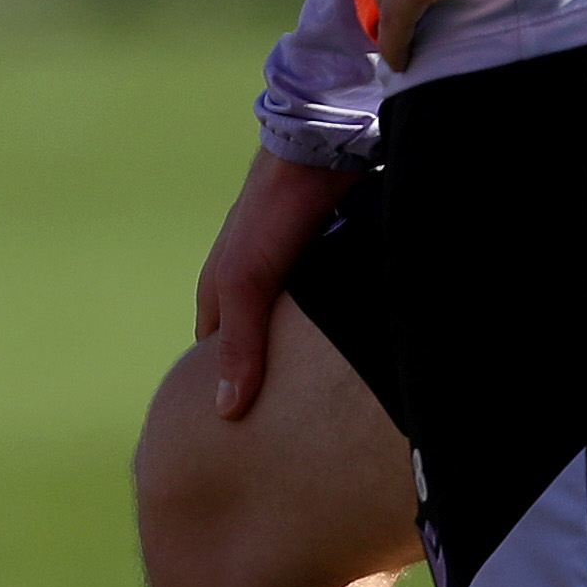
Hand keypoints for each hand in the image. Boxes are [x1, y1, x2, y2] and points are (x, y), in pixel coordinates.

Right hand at [193, 147, 361, 416]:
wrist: (320, 147)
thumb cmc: (271, 215)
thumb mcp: (246, 283)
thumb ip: (240, 346)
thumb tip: (226, 414)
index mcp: (223, 292)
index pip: (219, 357)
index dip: (231, 393)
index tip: (255, 438)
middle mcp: (256, 284)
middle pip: (260, 344)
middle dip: (275, 380)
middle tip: (302, 428)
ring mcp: (293, 271)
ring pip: (299, 329)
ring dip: (313, 356)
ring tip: (342, 400)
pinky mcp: (330, 258)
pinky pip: (333, 307)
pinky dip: (343, 330)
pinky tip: (366, 351)